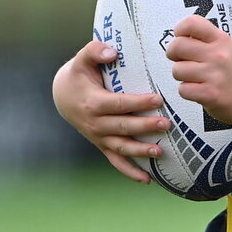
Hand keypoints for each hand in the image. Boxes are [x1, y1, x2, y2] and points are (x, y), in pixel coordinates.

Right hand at [52, 40, 169, 182]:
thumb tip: (112, 53)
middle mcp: (95, 124)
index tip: (158, 99)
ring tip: (160, 152)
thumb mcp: (82, 59)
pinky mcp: (102, 145)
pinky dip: (130, 172)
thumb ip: (94, 51)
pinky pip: (116, 161)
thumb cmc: (80, 74)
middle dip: (145, 126)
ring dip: (141, 151)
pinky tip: (148, 180)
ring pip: (122, 147)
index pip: (119, 104)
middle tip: (167, 124)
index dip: (138, 102)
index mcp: (93, 103)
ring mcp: (99, 137)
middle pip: (123, 127)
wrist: (63, 96)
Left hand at [166, 15, 231, 127]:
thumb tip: (177, 35)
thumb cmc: (229, 71)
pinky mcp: (209, 94)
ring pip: (177, 70)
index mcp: (221, 40)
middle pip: (177, 46)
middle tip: (183, 59)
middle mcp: (218, 55)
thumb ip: (202, 38)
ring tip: (196, 76)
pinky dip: (187, 91)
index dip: (180, 30)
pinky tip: (199, 88)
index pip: (191, 23)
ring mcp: (214, 75)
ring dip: (182, 75)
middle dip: (174, 54)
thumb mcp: (223, 46)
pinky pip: (182, 89)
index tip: (181, 37)